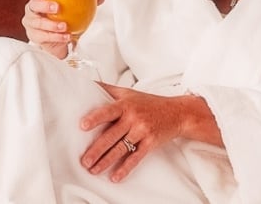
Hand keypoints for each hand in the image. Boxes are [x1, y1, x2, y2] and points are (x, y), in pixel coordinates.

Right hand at [21, 0, 102, 58]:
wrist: (54, 38)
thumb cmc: (58, 17)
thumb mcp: (70, 7)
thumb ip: (84, 1)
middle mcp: (33, 8)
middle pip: (35, 4)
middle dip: (45, 5)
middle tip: (57, 7)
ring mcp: (32, 22)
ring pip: (38, 22)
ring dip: (52, 24)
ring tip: (64, 26)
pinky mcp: (35, 35)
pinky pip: (44, 36)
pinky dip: (56, 37)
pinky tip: (66, 36)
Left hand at [76, 84, 207, 181]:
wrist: (177, 112)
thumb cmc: (148, 103)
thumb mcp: (128, 92)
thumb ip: (107, 89)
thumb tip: (85, 84)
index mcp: (125, 105)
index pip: (108, 111)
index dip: (95, 118)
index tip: (83, 126)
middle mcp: (133, 118)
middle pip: (112, 136)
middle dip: (97, 150)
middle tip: (84, 161)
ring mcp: (142, 131)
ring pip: (121, 149)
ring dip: (106, 161)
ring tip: (93, 170)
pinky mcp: (150, 143)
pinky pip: (136, 158)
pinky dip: (125, 168)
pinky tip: (115, 177)